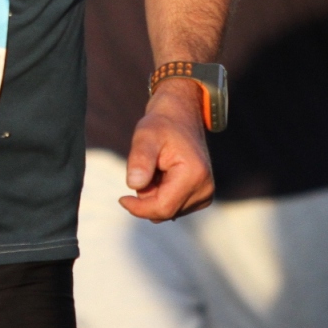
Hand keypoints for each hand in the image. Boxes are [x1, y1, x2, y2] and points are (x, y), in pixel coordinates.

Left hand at [121, 79, 214, 221]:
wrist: (180, 116)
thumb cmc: (161, 124)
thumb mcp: (145, 135)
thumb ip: (140, 159)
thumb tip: (134, 185)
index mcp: (194, 175)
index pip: (162, 208)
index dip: (138, 208)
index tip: (122, 198)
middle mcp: (205, 189)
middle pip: (164, 212)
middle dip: (147, 197)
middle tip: (144, 169)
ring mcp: (206, 194)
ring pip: (168, 211)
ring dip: (154, 195)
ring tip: (157, 169)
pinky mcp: (202, 196)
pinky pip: (174, 207)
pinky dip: (163, 194)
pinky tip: (164, 175)